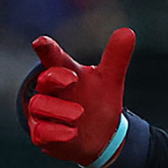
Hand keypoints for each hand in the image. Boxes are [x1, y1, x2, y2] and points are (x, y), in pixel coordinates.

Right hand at [26, 27, 135, 166]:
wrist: (99, 137)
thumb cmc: (97, 101)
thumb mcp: (110, 80)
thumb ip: (116, 57)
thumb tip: (127, 31)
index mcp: (66, 73)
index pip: (54, 58)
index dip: (48, 49)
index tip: (42, 41)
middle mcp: (51, 92)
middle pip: (44, 80)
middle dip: (54, 78)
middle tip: (71, 79)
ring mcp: (45, 113)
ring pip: (40, 105)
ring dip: (59, 109)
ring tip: (80, 114)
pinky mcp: (44, 135)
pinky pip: (42, 132)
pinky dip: (56, 132)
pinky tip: (72, 133)